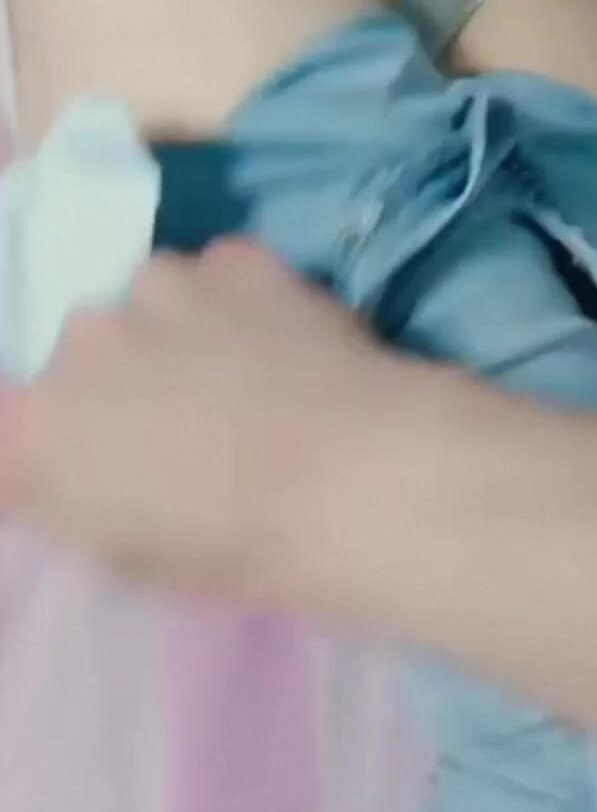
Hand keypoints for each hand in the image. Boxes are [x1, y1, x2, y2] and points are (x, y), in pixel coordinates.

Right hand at [0, 240, 394, 600]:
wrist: (348, 479)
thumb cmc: (229, 546)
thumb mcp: (124, 552)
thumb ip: (72, 491)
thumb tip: (70, 460)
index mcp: (38, 428)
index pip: (14, 415)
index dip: (65, 429)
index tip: (105, 453)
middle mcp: (81, 340)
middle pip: (87, 347)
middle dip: (125, 374)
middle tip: (189, 421)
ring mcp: (159, 286)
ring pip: (155, 296)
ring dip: (183, 326)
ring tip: (246, 377)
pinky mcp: (234, 259)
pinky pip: (222, 273)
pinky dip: (243, 299)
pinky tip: (286, 342)